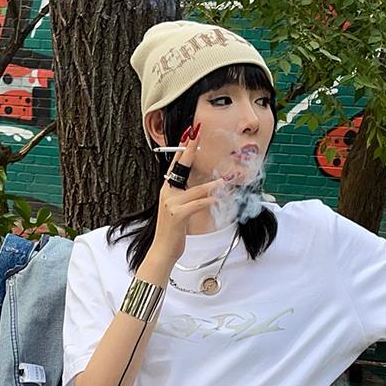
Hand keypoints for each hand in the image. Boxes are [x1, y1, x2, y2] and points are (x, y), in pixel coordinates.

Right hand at [146, 126, 233, 271]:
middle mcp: (167, 193)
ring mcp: (171, 204)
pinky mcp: (178, 215)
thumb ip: (185, 198)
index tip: (188, 134)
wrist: (162, 251)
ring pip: (195, 189)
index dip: (182, 148)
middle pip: (181, 168)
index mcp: (167, 190)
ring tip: (224, 180)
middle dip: (190, 150)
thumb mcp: (177, 211)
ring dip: (212, 185)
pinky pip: (197, 204)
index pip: (175, 164)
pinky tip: (218, 198)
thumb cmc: (172, 232)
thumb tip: (201, 189)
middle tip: (196, 134)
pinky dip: (209, 201)